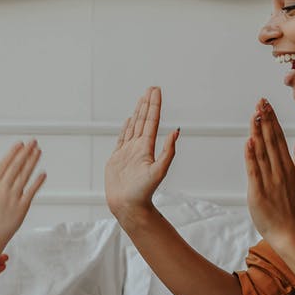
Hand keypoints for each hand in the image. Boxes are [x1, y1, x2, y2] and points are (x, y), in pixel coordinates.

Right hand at [0, 140, 45, 248]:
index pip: (4, 164)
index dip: (13, 152)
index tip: (20, 144)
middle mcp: (3, 189)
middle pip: (17, 166)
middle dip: (26, 152)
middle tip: (33, 142)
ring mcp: (14, 197)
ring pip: (25, 175)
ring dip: (32, 162)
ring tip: (38, 151)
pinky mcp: (22, 206)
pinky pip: (32, 191)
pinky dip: (38, 181)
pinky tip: (43, 173)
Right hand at [105, 87, 179, 222]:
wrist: (128, 207)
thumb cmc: (143, 193)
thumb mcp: (159, 171)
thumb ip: (168, 152)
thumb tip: (176, 132)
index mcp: (147, 148)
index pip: (151, 122)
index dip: (154, 106)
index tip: (156, 91)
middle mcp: (139, 148)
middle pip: (144, 120)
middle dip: (147, 104)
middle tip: (151, 88)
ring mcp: (128, 152)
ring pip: (134, 127)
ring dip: (138, 112)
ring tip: (141, 99)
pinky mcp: (118, 159)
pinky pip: (122, 139)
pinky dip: (126, 128)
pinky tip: (129, 120)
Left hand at [244, 98, 294, 243]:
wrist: (289, 229)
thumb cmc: (290, 202)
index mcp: (287, 164)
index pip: (279, 137)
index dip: (272, 119)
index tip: (266, 103)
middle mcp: (279, 170)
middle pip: (271, 141)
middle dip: (265, 120)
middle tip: (260, 102)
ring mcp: (269, 180)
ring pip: (262, 152)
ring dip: (258, 133)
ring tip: (254, 116)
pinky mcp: (259, 191)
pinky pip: (254, 171)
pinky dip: (251, 157)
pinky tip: (248, 143)